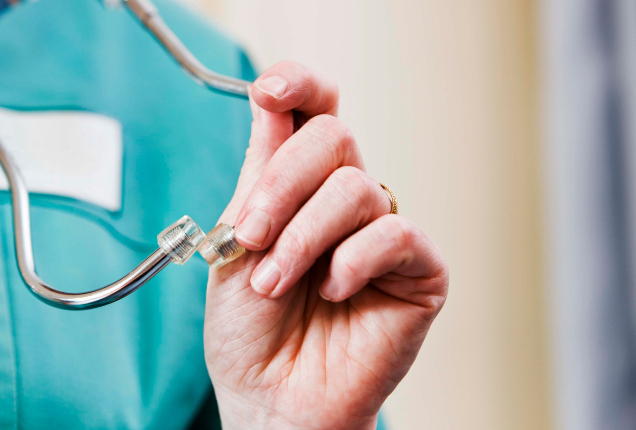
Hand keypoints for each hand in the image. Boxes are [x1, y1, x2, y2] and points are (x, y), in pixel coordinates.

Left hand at [203, 61, 448, 429]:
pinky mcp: (418, 270)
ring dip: (303, 236)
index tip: (270, 90)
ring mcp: (383, 233)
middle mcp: (344, 201)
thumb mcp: (236, 242)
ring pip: (357, 188)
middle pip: (333, 138)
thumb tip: (271, 104)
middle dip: (281, 186)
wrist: (269, 396)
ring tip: (275, 282)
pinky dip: (351, 261)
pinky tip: (333, 292)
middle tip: (251, 238)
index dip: (298, 85)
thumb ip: (259, 175)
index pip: (314, 112)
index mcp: (300, 186)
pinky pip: (393, 234)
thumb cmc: (250, 329)